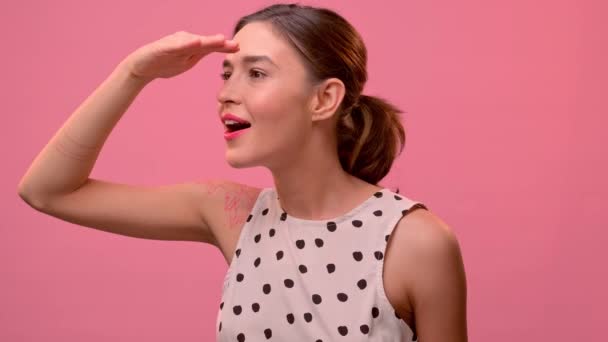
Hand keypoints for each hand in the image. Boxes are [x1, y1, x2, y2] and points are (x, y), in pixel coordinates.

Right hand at [121, 31, 238, 82]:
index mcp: (191, 47)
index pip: (210, 47)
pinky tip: (195, 42)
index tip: (238, 48)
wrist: (141, 67)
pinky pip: (176, 46)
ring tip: (220, 40)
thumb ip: (197, 54)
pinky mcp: (163, 48)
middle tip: (235, 45)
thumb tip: (212, 51)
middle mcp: (184, 42)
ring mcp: (174, 44)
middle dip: (220, 44)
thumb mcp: (185, 61)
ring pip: (193, 43)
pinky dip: (186, 44)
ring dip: (207, 41)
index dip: (224, 47)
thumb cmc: (164, 63)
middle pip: (205, 44)